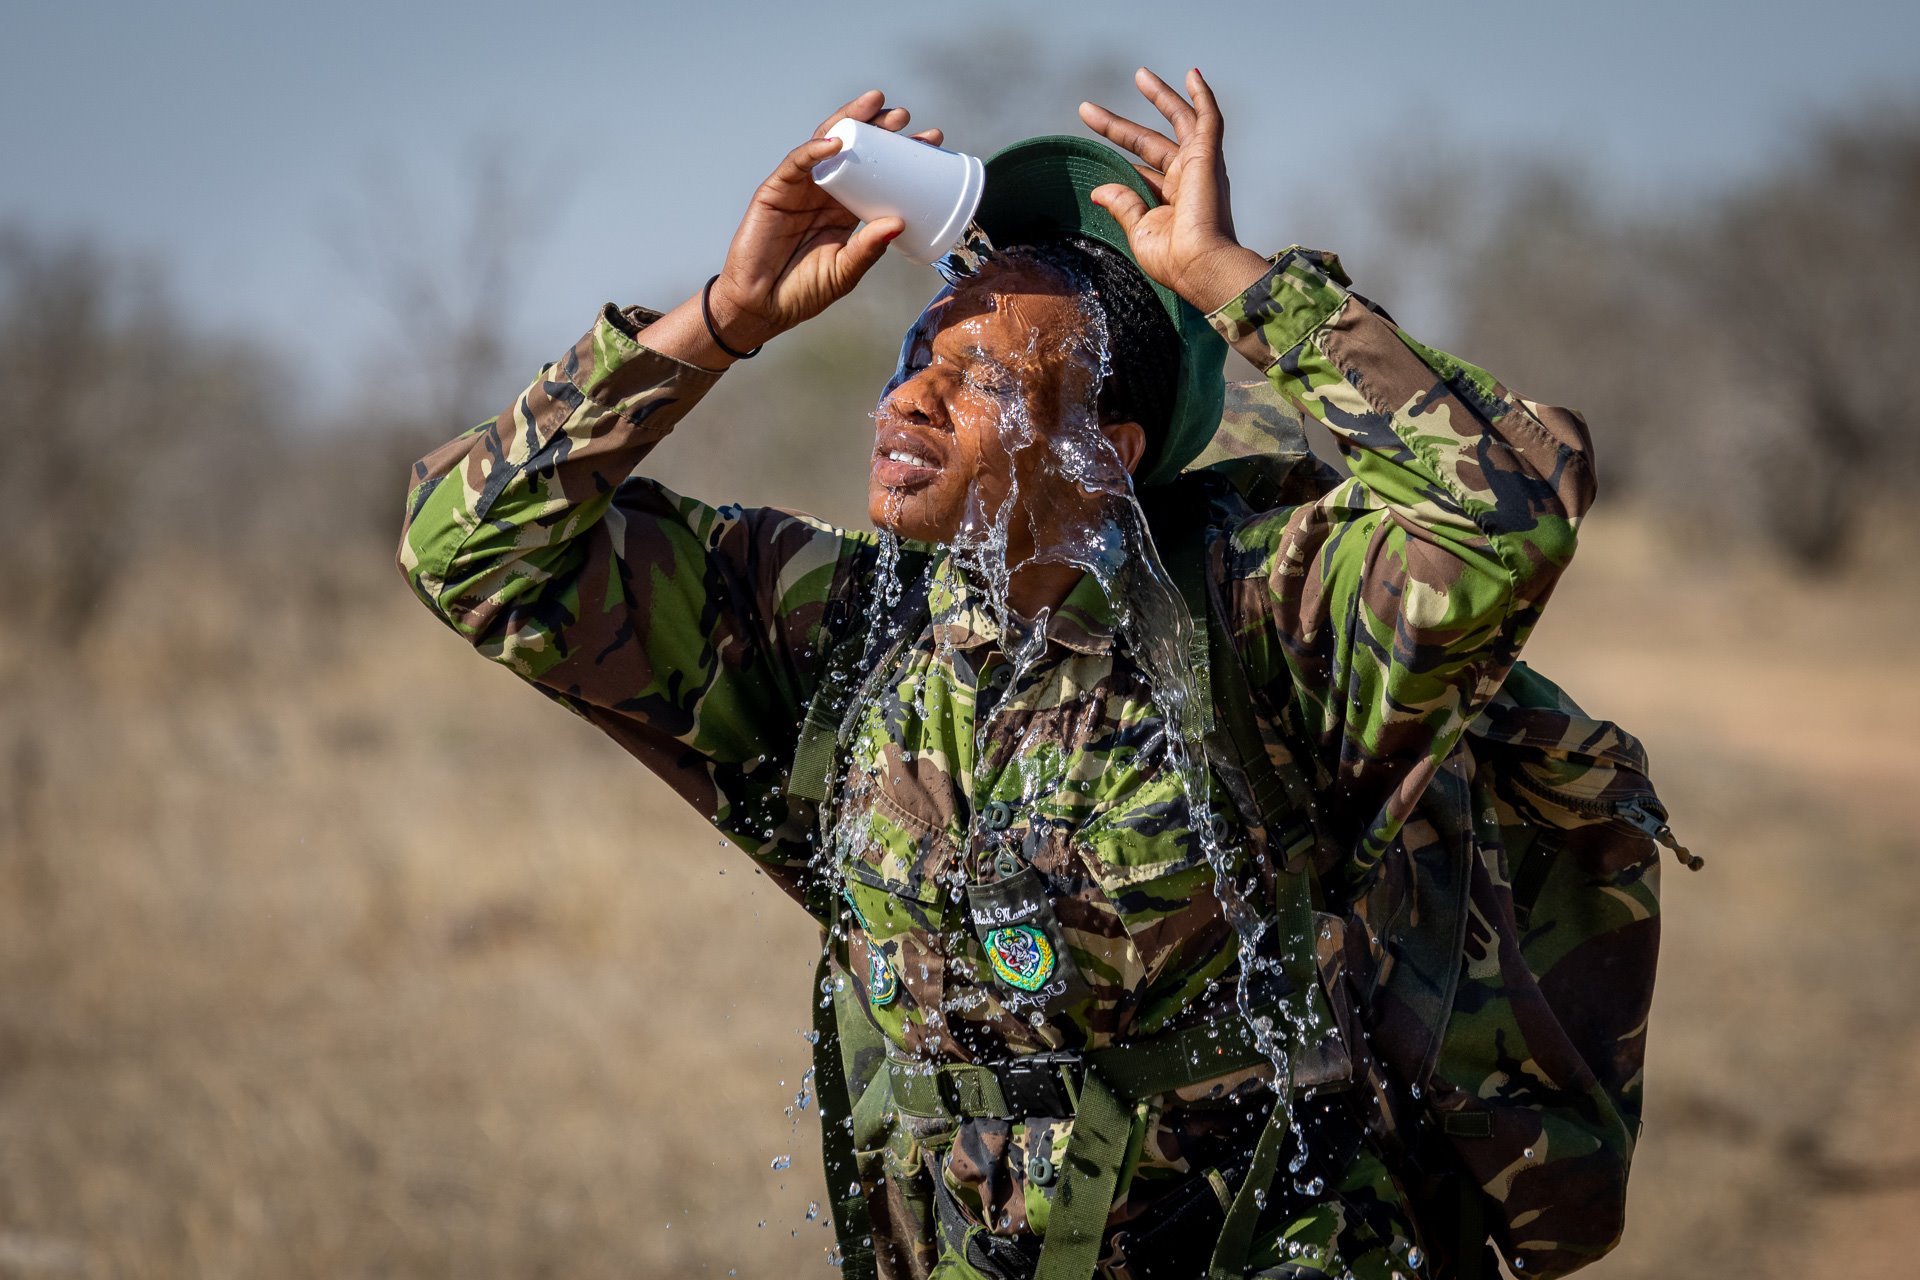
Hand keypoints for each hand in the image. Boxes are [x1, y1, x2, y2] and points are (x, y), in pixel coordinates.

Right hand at [708, 91, 942, 349]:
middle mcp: (825, 192)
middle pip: (854, 149)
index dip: (903, 154)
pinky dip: (814, 150)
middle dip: (878, 127)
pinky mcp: (775, 191)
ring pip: (826, 144)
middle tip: (903, 116)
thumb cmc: (803, 292)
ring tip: (876, 107)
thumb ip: (868, 249)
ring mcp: (800, 188)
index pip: (878, 172)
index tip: (932, 140)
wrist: (762, 307)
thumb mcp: (845, 272)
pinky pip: (796, 164)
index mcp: (846, 208)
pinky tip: (835, 141)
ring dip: (850, 123)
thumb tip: (900, 222)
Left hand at [1078, 68, 1268, 313]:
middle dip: (1119, 126)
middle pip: (1150, 142)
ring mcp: (1199, 166)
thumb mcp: (1139, 231)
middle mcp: (1187, 180)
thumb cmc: (1173, 259)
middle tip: (1088, 109)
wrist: (1200, 264)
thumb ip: (1123, 205)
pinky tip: (1192, 75)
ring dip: (1161, 98)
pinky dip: (1202, 96)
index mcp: (1171, 202)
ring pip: (1179, 121)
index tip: (1087, 151)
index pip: (1140, 171)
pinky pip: (1208, 118)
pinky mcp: (1208, 155)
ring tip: (1139, 76)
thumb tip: (1099, 190)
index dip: (1114, 161)